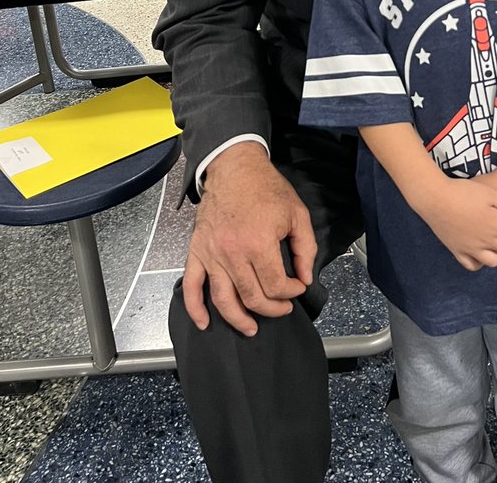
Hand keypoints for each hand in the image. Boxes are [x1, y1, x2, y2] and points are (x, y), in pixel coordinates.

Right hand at [183, 143, 317, 335]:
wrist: (235, 167)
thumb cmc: (267, 188)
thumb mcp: (297, 213)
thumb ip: (305, 248)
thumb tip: (304, 277)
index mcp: (258, 243)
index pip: (276, 285)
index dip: (291, 292)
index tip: (297, 286)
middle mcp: (232, 253)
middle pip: (252, 297)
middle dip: (271, 308)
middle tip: (282, 308)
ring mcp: (212, 253)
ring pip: (223, 299)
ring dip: (238, 319)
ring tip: (251, 328)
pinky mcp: (197, 250)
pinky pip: (191, 285)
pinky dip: (195, 308)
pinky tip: (204, 323)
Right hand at [417, 174, 496, 270]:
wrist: (434, 198)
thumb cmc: (462, 192)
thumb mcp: (489, 192)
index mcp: (495, 226)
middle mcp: (486, 242)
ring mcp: (471, 249)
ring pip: (495, 261)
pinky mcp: (458, 251)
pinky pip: (473, 265)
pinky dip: (481, 262)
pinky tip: (481, 250)